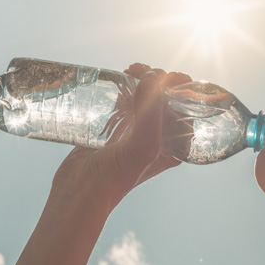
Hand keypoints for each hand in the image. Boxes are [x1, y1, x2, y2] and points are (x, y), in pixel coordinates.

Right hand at [48, 63, 192, 213]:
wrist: (79, 192)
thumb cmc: (114, 177)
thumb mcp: (142, 146)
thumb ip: (151, 111)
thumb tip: (152, 76)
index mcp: (174, 145)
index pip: (186, 108)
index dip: (179, 87)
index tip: (163, 75)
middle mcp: (158, 138)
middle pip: (165, 98)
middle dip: (158, 79)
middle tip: (141, 71)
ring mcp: (135, 132)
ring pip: (145, 97)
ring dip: (142, 80)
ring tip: (130, 71)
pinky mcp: (114, 129)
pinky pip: (125, 102)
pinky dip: (125, 88)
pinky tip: (119, 80)